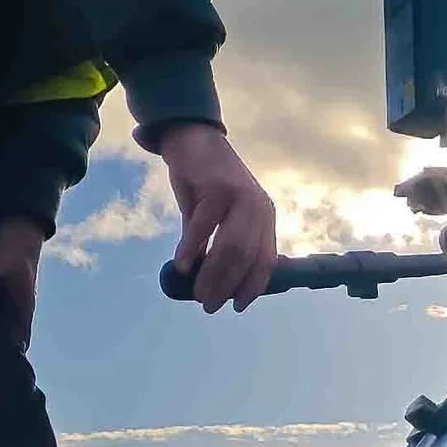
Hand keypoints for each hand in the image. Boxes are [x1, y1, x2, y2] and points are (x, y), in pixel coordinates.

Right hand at [159, 121, 278, 311]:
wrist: (192, 140)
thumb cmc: (206, 182)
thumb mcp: (223, 215)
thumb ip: (221, 244)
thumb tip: (211, 281)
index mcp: (264, 216)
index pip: (266, 260)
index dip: (253, 286)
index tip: (238, 306)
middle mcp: (258, 208)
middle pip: (247, 258)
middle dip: (227, 286)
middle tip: (208, 305)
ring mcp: (240, 197)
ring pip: (230, 247)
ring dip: (212, 275)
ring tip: (197, 293)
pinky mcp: (217, 189)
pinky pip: (203, 228)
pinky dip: (190, 250)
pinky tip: (180, 266)